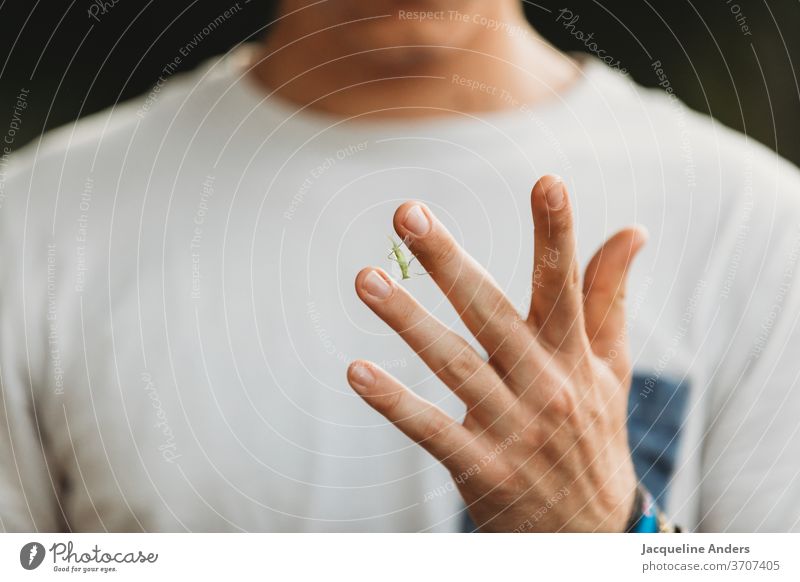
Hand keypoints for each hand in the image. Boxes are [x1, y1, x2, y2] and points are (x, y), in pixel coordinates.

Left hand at [347, 175, 647, 531]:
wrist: (593, 532)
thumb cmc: (595, 433)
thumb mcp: (612, 368)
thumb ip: (610, 296)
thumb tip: (632, 229)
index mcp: (573, 355)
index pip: (565, 285)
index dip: (558, 234)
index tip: (547, 182)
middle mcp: (545, 385)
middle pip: (491, 313)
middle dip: (449, 261)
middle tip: (407, 213)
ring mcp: (513, 428)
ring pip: (455, 364)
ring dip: (409, 320)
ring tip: (366, 278)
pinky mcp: (482, 468)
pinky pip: (431, 430)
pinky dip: (395, 402)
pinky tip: (357, 371)